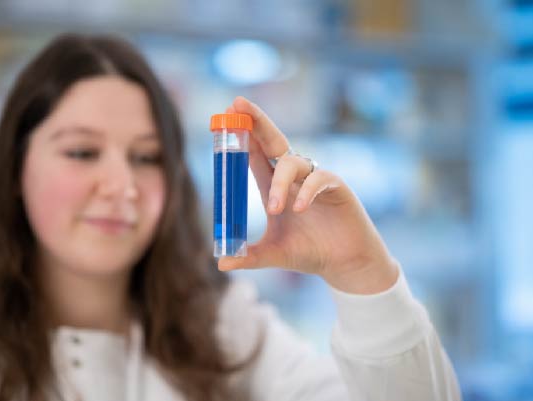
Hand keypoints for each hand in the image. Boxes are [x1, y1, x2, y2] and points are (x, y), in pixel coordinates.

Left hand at [217, 97, 398, 294]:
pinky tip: (298, 208)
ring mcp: (314, 179)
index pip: (255, 154)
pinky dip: (307, 191)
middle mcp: (293, 178)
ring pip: (293, 162)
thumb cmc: (310, 253)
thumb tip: (220, 262)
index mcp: (274, 186)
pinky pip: (319, 179)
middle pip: (273, 141)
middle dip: (256, 121)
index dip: (242, 134)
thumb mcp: (273, 254)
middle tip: (237, 104)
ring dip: (279, 182)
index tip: (225, 115)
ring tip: (275, 209)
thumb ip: (248, 256)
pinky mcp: (336, 187)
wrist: (344, 265)